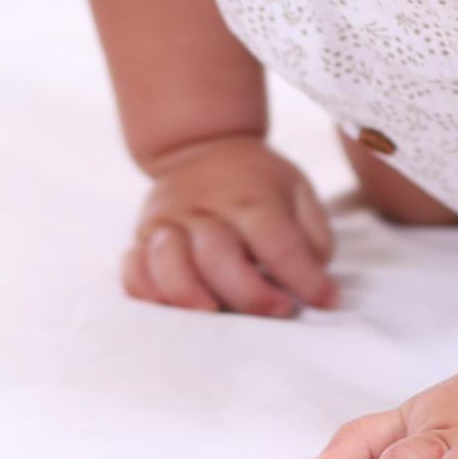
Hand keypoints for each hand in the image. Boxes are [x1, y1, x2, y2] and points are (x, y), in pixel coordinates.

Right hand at [122, 133, 337, 316]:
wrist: (200, 146)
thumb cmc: (256, 183)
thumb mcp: (297, 191)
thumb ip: (312, 237)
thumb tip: (315, 284)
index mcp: (250, 197)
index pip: (277, 241)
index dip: (302, 277)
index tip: (325, 300)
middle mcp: (205, 208)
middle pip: (219, 254)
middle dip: (248, 292)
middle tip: (276, 311)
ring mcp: (169, 221)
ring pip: (168, 260)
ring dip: (187, 293)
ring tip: (211, 311)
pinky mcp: (142, 236)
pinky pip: (132, 268)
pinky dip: (145, 291)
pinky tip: (167, 307)